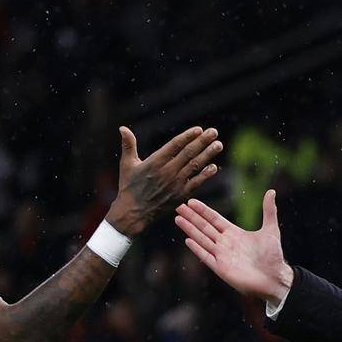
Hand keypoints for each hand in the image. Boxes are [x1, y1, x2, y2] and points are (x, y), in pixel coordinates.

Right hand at [106, 126, 222, 236]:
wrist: (133, 213)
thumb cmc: (128, 187)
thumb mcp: (127, 164)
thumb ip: (128, 145)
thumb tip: (122, 128)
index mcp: (155, 162)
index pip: (175, 145)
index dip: (188, 136)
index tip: (199, 129)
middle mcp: (167, 172)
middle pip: (188, 153)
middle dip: (202, 142)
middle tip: (214, 132)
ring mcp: (175, 184)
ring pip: (194, 166)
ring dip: (207, 155)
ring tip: (218, 145)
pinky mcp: (180, 195)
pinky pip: (196, 183)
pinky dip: (205, 175)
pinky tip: (214, 167)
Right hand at [175, 191, 294, 304]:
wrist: (274, 278)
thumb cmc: (273, 256)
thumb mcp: (271, 229)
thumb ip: (269, 211)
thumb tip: (271, 191)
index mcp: (234, 233)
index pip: (214, 219)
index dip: (203, 210)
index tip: (191, 201)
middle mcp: (225, 243)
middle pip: (204, 227)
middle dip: (191, 217)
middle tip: (178, 206)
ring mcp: (222, 256)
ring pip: (202, 239)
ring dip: (190, 229)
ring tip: (178, 218)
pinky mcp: (221, 268)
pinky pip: (206, 256)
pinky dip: (197, 248)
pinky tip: (188, 240)